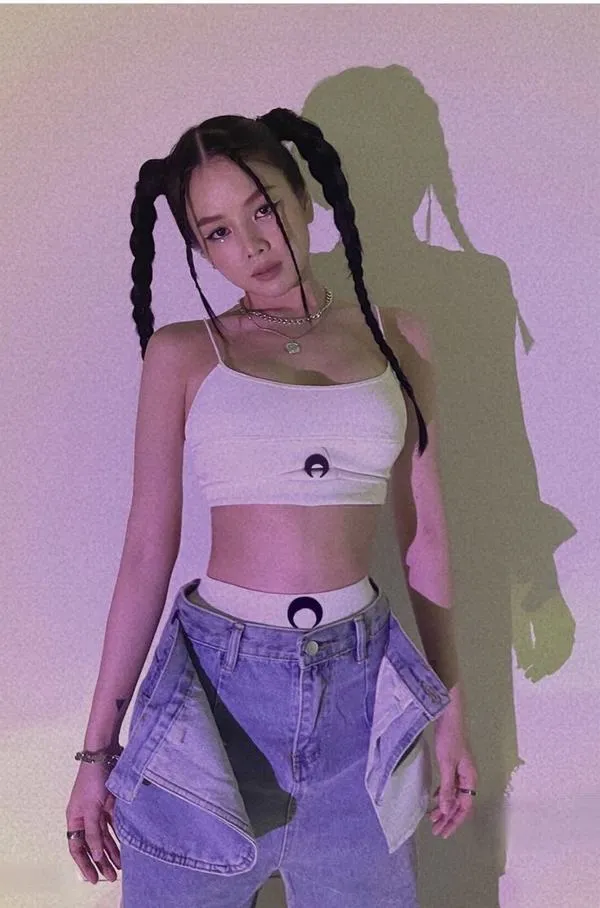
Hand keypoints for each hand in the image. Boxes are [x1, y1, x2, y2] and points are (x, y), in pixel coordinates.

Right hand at [65, 762, 120, 883]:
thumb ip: (93, 832)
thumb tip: (95, 855)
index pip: (77, 848)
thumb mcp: (91, 808)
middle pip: (92, 845)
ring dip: (111, 851)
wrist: (104, 754)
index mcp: (75, 818)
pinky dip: (118, 836)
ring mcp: (98, 810)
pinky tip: (126, 846)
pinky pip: (113, 825)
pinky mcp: (110, 803)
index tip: (93, 879)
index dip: (84, 864)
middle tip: (112, 876)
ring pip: (104, 836)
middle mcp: (85, 816)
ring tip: (121, 866)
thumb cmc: (92, 780)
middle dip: (101, 861)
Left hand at [428, 692, 477, 838]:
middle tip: (435, 830)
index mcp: (470, 778)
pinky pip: (450, 785)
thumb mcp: (447, 764)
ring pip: (454, 795)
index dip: (454, 821)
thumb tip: (447, 811)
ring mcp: (461, 770)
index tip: (443, 832)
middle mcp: (468, 776)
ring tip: (432, 818)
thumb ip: (447, 789)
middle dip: (448, 818)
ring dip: (445, 807)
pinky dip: (443, 794)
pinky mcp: (453, 763)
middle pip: (460, 804)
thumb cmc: (449, 738)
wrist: (448, 715)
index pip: (464, 807)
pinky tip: (435, 798)